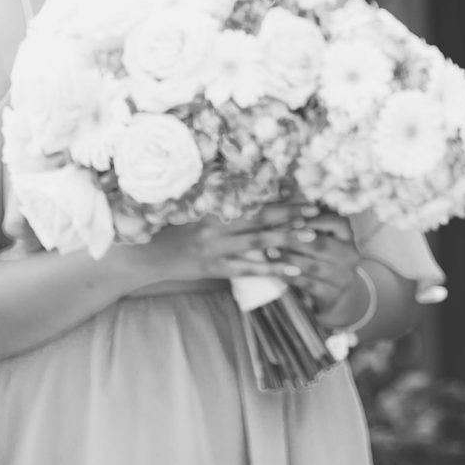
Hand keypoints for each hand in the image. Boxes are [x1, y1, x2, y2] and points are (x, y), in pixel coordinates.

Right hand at [134, 201, 326, 287]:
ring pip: (258, 244)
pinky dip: (271, 269)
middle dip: (290, 215)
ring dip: (286, 239)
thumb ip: (221, 204)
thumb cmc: (172, 228)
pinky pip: (248, 269)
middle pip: (260, 220)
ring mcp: (216, 249)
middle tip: (316, 212)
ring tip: (311, 237)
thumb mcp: (194, 210)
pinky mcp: (215, 269)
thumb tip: (252, 194)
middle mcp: (217, 227)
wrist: (147, 254)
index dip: (277, 199)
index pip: (252, 202)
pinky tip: (292, 270)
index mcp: (213, 209)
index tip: (300, 194)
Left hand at [272, 213, 373, 320]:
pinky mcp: (333, 294)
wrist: (332, 290)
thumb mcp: (320, 235)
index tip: (290, 219)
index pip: (337, 222)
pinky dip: (291, 277)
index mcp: (348, 236)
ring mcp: (344, 276)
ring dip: (290, 258)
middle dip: (295, 240)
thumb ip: (307, 221)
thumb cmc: (320, 255)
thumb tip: (284, 199)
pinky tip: (278, 271)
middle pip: (323, 245)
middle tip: (273, 235)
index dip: (313, 220)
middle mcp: (351, 255)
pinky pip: (309, 284)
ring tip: (271, 252)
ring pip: (314, 266)